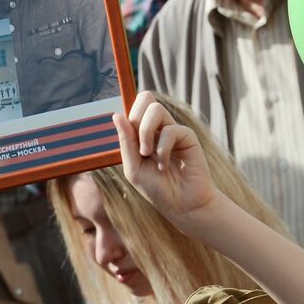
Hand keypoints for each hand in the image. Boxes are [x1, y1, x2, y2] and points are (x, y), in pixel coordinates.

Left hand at [114, 92, 218, 230]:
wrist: (181, 204)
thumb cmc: (156, 188)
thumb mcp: (133, 167)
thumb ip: (126, 141)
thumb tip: (116, 114)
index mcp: (141, 133)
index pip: (133, 107)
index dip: (126, 113)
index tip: (125, 133)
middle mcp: (157, 128)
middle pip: (145, 98)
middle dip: (136, 119)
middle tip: (137, 144)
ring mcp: (172, 130)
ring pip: (155, 109)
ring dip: (146, 132)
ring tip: (147, 154)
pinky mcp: (187, 136)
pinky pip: (171, 129)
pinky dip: (163, 148)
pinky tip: (164, 165)